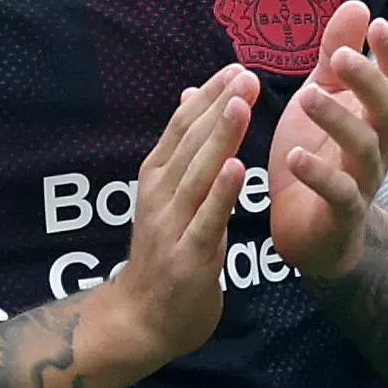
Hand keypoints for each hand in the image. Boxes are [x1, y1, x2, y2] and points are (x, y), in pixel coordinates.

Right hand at [93, 62, 257, 367]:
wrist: (142, 320)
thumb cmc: (164, 253)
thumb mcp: (169, 196)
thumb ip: (182, 149)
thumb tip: (191, 94)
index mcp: (156, 177)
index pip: (182, 126)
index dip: (208, 96)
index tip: (235, 67)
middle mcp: (159, 194)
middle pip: (190, 143)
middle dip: (218, 106)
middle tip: (245, 74)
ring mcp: (170, 225)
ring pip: (197, 173)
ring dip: (219, 136)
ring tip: (241, 103)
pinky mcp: (187, 257)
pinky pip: (206, 219)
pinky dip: (220, 192)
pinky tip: (236, 166)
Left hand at [266, 0, 387, 280]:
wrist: (309, 231)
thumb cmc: (318, 154)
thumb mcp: (323, 97)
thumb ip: (335, 54)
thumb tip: (357, 3)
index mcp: (374, 114)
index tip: (377, 23)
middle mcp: (378, 145)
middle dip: (367, 81)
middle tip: (339, 57)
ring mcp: (364, 180)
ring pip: (364, 148)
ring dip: (336, 120)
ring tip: (307, 98)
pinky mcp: (343, 213)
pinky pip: (339, 193)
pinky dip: (318, 174)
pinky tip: (294, 156)